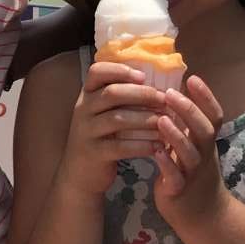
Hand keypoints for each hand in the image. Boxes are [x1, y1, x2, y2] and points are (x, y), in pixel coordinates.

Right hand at [60, 61, 165, 198]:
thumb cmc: (99, 137)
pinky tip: (158, 145)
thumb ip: (118, 98)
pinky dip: (141, 145)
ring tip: (165, 121)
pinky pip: (120, 146)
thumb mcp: (100, 113)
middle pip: (112, 93)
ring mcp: (86, 132)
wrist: (79, 173)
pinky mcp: (94, 153)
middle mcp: (83, 109)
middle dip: (141, 94)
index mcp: (86, 95)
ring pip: (117, 119)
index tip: (143, 76)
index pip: (96, 72)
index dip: (120, 70)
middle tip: (164, 99)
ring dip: (145, 119)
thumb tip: (154, 81)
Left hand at [152, 76, 230, 226]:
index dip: (206, 97)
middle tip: (170, 93)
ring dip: (176, 135)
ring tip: (161, 120)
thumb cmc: (192, 174)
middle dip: (189, 111)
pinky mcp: (180, 190)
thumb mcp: (194, 148)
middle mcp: (203, 155)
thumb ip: (187, 125)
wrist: (202, 215)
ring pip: (190, 153)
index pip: (213, 116)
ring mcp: (193, 173)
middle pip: (203, 130)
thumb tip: (171, 93)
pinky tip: (155, 152)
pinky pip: (175, 176)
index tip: (192, 78)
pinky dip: (166, 164)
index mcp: (205, 142)